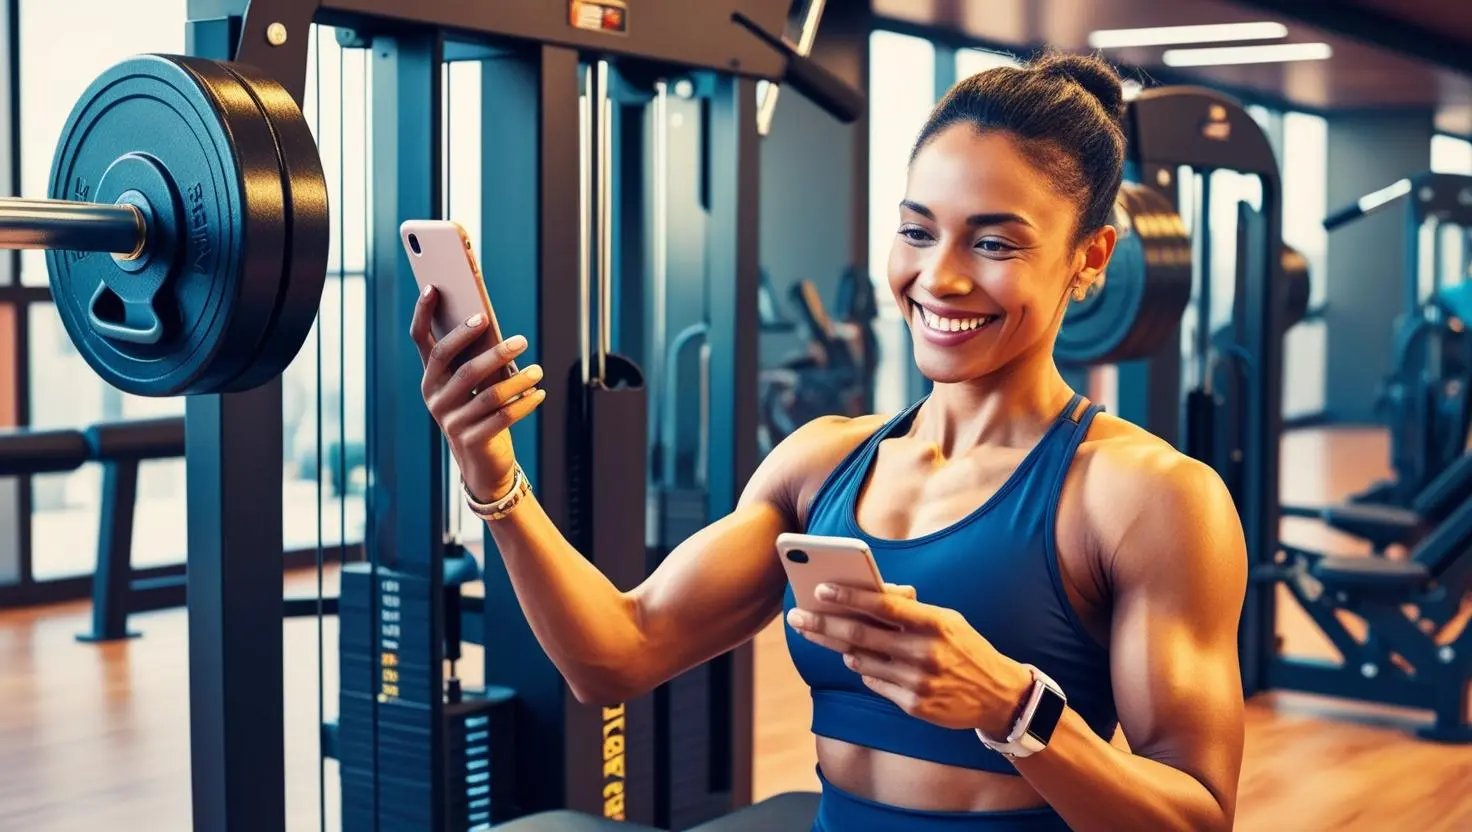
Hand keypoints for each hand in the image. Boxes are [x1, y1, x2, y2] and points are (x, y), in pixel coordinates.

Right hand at [410, 285, 546, 500]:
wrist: (480, 460)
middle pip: (461, 367)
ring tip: (539, 370)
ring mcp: (450, 420)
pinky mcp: (470, 439)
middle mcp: (434, 396)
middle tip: (521, 340)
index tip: (434, 287)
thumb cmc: (480, 409)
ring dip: (518, 380)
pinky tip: (540, 393)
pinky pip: (502, 417)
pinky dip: (524, 403)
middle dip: (492, 351)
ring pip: (488, 393)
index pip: (421, 339)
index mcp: (430, 375)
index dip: (424, 313)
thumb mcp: (474, 383)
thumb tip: (490, 322)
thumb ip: (476, 356)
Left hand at [786, 583, 1033, 736]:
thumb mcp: (947, 620)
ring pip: (861, 661)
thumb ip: (910, 608)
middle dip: (823, 624)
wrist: (998, 696)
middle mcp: (924, 652)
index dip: (849, 596)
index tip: (820, 589)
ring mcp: (918, 681)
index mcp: (934, 622)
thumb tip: (871, 592)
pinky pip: (874, 683)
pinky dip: (862, 669)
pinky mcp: (913, 705)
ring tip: (820, 634)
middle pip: (860, 635)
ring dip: (838, 647)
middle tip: (797, 617)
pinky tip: (858, 660)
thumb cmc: (965, 648)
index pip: (883, 604)